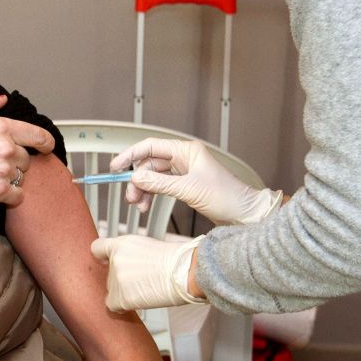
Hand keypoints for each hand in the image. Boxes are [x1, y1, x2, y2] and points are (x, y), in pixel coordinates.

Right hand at [0, 92, 54, 207]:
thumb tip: (2, 99)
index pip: (36, 134)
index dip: (46, 141)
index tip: (47, 146)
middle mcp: (5, 147)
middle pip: (26, 159)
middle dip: (14, 162)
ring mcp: (3, 170)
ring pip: (21, 177)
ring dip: (10, 178)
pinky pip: (18, 195)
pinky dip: (9, 196)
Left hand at [91, 235, 204, 311]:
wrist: (184, 272)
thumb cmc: (173, 260)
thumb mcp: (145, 245)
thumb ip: (126, 251)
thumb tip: (116, 259)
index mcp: (120, 244)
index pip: (96, 248)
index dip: (103, 257)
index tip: (106, 262)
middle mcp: (114, 261)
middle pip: (108, 273)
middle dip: (120, 277)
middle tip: (140, 278)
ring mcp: (116, 280)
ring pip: (112, 288)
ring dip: (124, 290)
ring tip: (145, 287)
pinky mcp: (120, 298)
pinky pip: (112, 305)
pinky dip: (121, 305)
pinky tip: (136, 300)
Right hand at [109, 137, 283, 225]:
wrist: (244, 214)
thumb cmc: (226, 197)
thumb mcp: (189, 190)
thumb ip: (160, 183)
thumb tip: (136, 178)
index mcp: (187, 150)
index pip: (151, 146)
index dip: (130, 155)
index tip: (115, 167)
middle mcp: (184, 158)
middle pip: (150, 164)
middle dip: (137, 180)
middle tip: (130, 198)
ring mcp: (185, 172)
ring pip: (154, 177)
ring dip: (144, 191)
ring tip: (139, 207)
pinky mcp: (186, 185)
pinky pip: (162, 186)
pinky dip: (153, 195)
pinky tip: (148, 206)